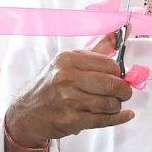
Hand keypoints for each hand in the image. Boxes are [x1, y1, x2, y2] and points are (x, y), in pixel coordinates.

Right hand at [3, 31, 133, 147]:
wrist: (27, 112)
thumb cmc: (50, 85)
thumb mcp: (69, 62)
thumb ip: (97, 48)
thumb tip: (121, 31)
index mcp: (68, 59)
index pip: (109, 64)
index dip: (120, 73)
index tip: (120, 77)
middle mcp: (67, 78)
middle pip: (112, 84)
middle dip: (124, 90)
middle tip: (123, 92)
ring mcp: (69, 100)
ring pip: (110, 103)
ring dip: (116, 106)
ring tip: (111, 104)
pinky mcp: (72, 120)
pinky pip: (104, 120)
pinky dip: (118, 118)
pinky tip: (124, 115)